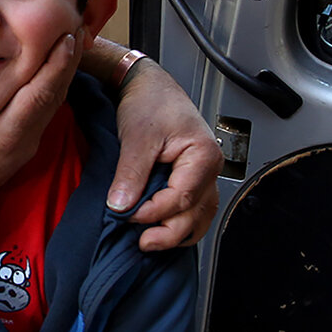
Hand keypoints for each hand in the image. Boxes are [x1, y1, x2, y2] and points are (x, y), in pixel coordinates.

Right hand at [0, 35, 75, 215]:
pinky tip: (54, 66)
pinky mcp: (26, 144)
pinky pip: (46, 111)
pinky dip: (53, 86)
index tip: (67, 39)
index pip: (38, 96)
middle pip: (55, 97)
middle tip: (77, 28)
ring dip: (64, 73)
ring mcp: (28, 144)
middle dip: (69, 62)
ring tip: (71, 40)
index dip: (55, 67)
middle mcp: (23, 141)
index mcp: (4, 136)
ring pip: (54, 104)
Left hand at [106, 56, 221, 251]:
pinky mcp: (193, 180)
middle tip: (142, 242)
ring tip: (150, 242)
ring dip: (176, 233)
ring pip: (200, 217)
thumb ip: (131, 173)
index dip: (154, 212)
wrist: (150, 88)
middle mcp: (211, 168)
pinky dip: (180, 224)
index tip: (128, 215)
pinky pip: (195, 211)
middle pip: (196, 214)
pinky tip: (162, 231)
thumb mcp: (137, 137)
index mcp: (203, 155)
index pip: (182, 197)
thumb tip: (121, 206)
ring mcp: (205, 176)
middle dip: (168, 232)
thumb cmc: (150, 103)